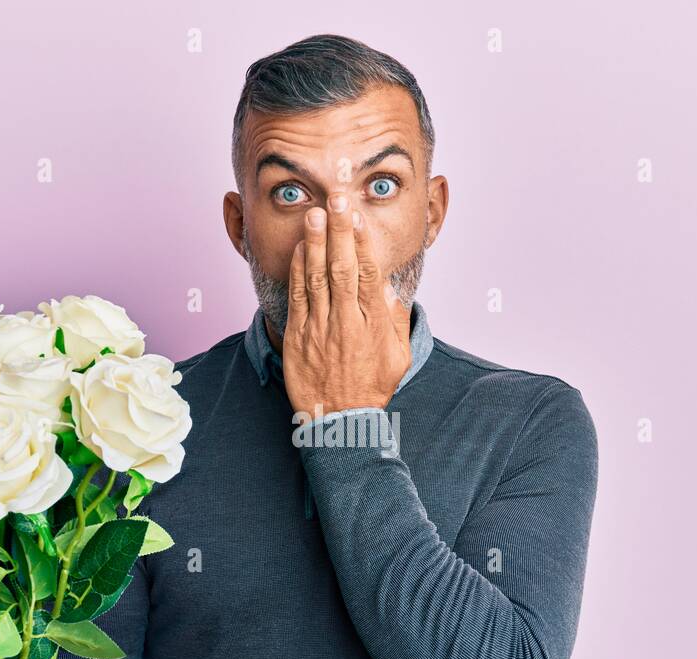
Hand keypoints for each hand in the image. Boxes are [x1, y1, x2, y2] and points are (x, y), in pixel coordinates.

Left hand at [282, 191, 411, 417]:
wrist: (339, 420)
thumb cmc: (371, 387)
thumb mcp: (399, 357)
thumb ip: (397, 320)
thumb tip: (393, 289)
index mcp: (374, 325)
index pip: (369, 275)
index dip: (363, 243)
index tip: (359, 217)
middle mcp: (347, 322)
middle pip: (343, 268)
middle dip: (339, 232)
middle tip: (337, 200)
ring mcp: (320, 329)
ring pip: (317, 278)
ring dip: (315, 243)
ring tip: (315, 214)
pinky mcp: (299, 337)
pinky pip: (298, 297)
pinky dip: (298, 271)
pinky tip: (300, 248)